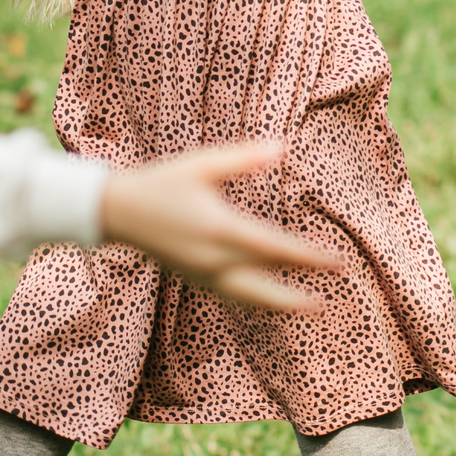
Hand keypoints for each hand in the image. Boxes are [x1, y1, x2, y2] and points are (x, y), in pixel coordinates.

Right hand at [100, 140, 339, 313]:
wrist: (117, 211)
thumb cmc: (161, 182)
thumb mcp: (201, 164)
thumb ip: (243, 159)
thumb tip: (282, 149)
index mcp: (219, 229)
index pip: (275, 249)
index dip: (309, 257)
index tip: (337, 262)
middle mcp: (214, 259)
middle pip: (268, 284)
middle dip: (303, 288)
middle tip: (333, 288)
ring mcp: (203, 275)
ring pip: (252, 299)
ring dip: (284, 305)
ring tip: (312, 307)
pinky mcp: (195, 280)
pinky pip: (233, 298)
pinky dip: (257, 303)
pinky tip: (271, 305)